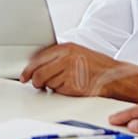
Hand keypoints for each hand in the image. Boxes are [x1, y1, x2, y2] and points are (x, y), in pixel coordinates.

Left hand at [19, 42, 137, 100]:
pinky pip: (57, 91)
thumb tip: (37, 64)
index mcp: (66, 47)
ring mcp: (69, 72)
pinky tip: (70, 86)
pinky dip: (60, 91)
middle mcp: (66, 58)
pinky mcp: (72, 85)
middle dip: (36, 80)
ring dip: (50, 86)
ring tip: (63, 82)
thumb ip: (58, 56)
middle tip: (37, 83)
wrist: (113, 76)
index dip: (29, 68)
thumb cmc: (95, 65)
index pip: (39, 57)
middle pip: (39, 72)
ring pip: (46, 83)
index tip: (24, 75)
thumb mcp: (77, 53)